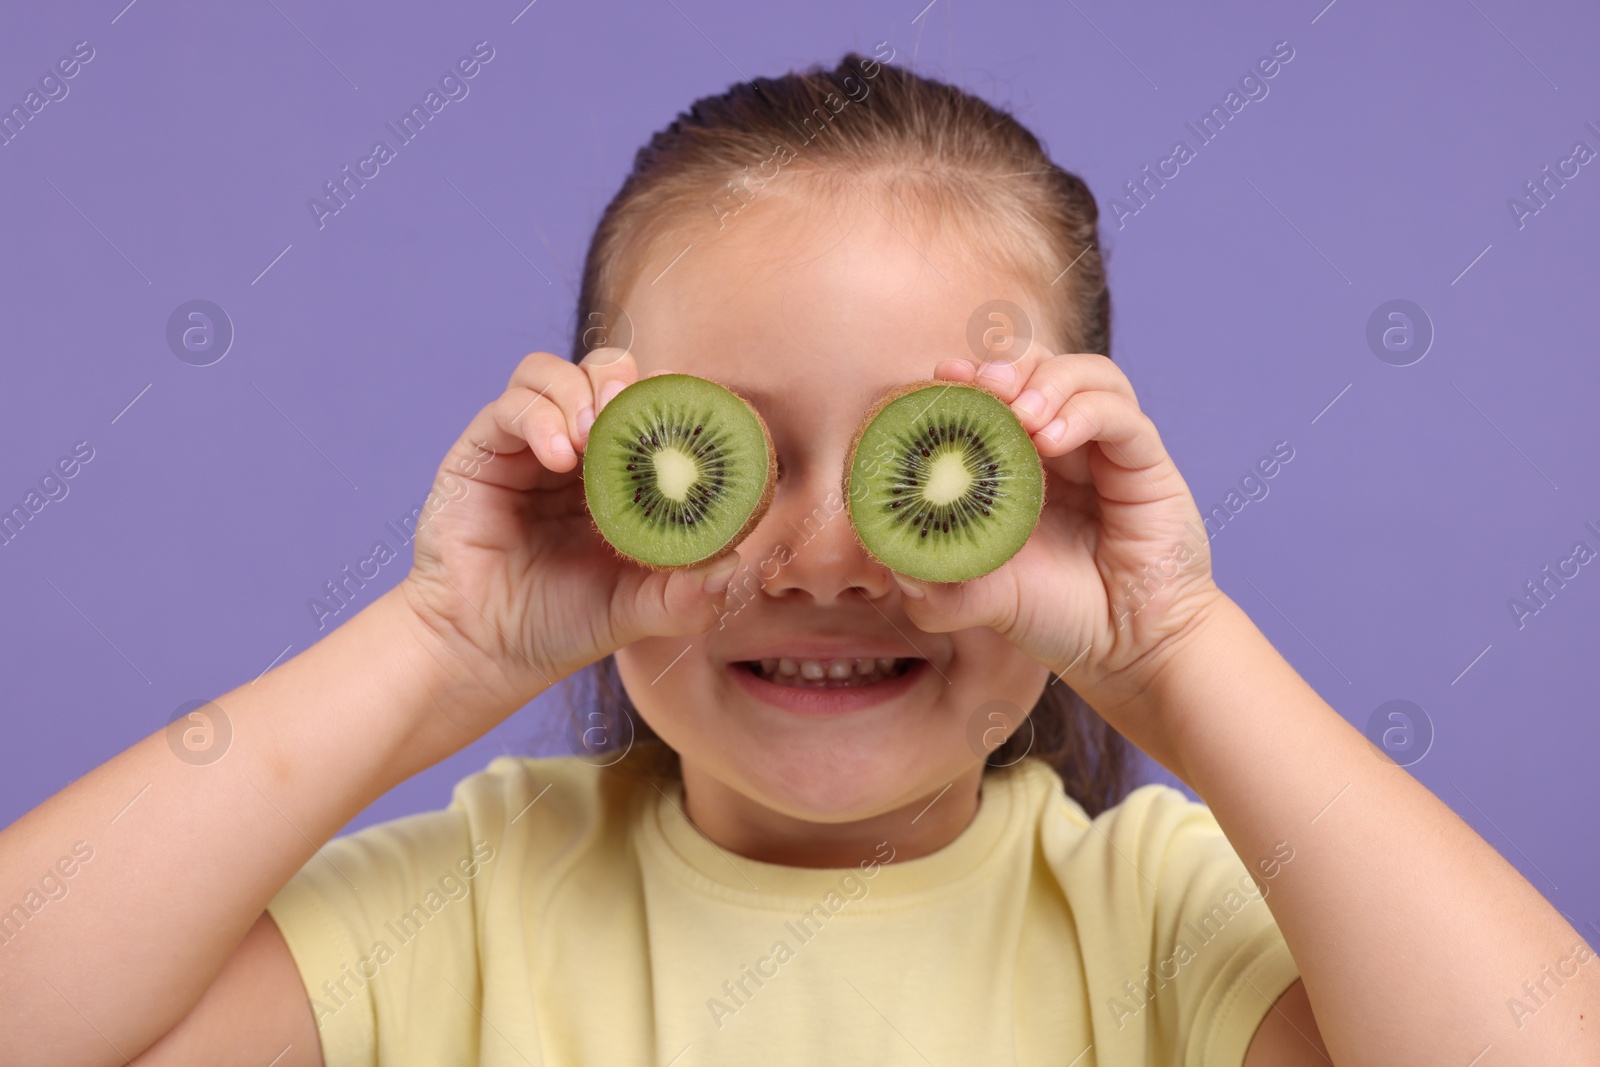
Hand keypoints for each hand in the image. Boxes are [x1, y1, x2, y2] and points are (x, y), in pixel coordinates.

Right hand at [397, 349, 740, 725]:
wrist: (486, 651)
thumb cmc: (563, 626)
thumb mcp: (637, 613)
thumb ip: (686, 598)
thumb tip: (729, 565)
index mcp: (622, 476)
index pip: (651, 409)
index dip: (672, 400)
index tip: (690, 420)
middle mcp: (577, 451)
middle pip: (606, 372)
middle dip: (625, 380)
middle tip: (635, 414)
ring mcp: (529, 446)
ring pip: (554, 373)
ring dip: (580, 390)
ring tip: (592, 438)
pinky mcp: (484, 451)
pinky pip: (512, 405)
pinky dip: (540, 417)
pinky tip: (559, 457)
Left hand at [893, 351, 1225, 767]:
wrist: (1128, 652)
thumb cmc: (1059, 617)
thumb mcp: (982, 600)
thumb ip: (936, 588)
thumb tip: (891, 564)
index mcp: (1022, 464)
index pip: (997, 393)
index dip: (969, 378)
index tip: (941, 377)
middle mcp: (1066, 447)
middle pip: (1040, 368)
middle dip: (1008, 366)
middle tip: (982, 386)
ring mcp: (1108, 451)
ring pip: (1086, 376)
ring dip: (1047, 382)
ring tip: (1021, 416)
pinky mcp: (1146, 464)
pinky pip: (1120, 416)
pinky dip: (1085, 413)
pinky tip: (1054, 439)